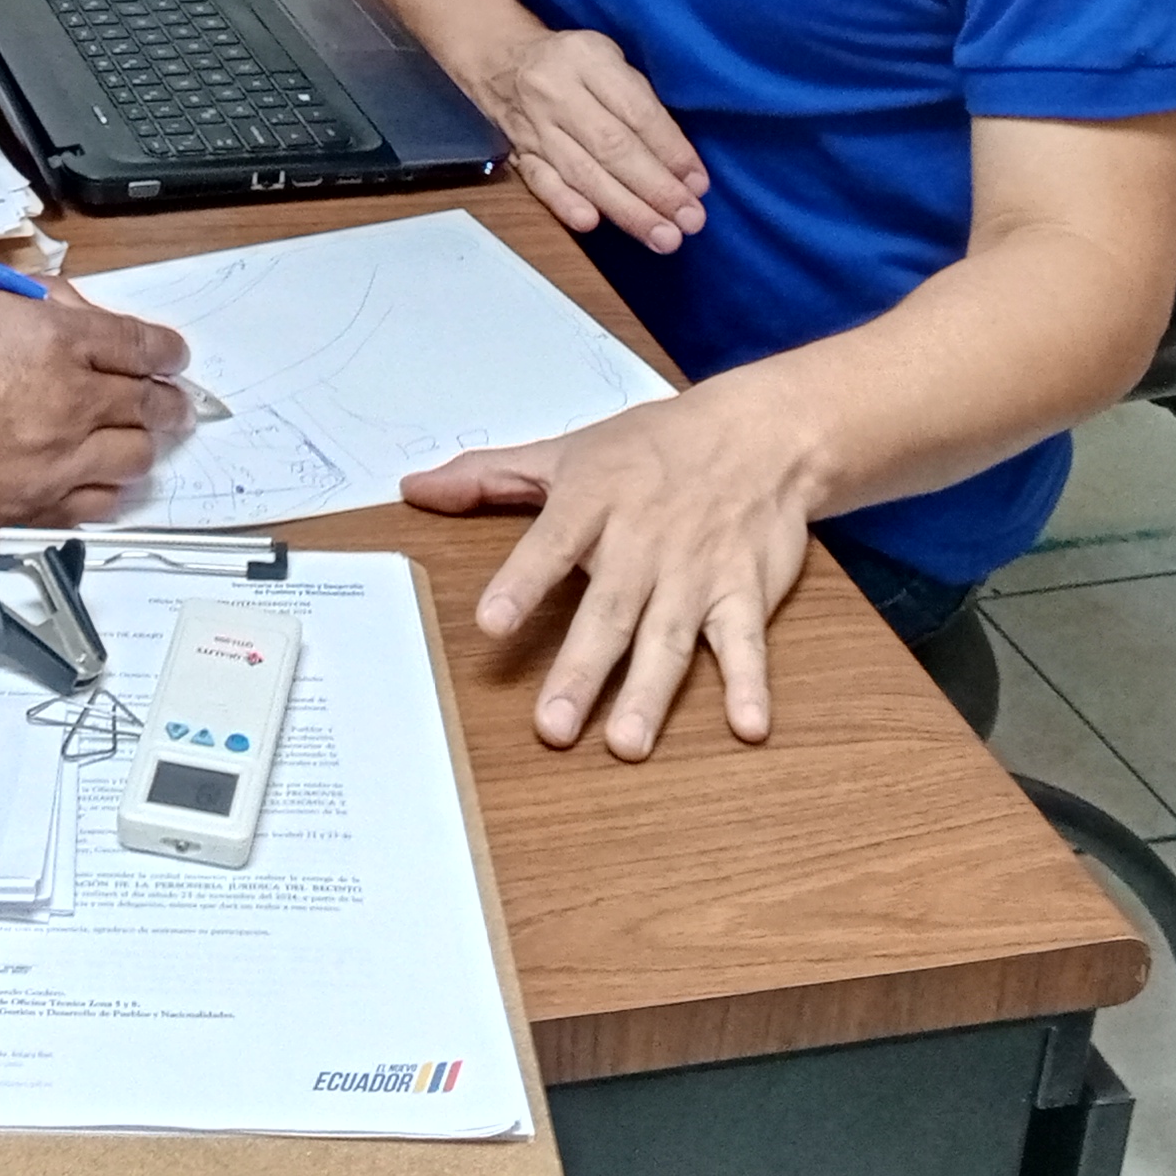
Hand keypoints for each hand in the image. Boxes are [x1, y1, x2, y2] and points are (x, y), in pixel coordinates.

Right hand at [0, 281, 193, 529]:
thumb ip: (43, 305)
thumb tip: (82, 316)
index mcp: (61, 341)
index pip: (145, 346)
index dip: (168, 353)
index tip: (173, 358)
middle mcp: (70, 400)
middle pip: (151, 405)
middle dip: (169, 402)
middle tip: (173, 404)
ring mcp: (55, 458)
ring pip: (136, 458)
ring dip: (142, 446)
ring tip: (135, 441)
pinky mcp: (33, 503)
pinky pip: (98, 505)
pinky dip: (109, 490)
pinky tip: (102, 479)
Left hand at [404, 381, 812, 756]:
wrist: (761, 431)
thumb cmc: (653, 447)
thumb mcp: (568, 450)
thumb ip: (489, 475)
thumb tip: (413, 489)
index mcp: (596, 501)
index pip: (552, 544)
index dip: (522, 582)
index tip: (491, 623)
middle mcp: (645, 541)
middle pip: (610, 610)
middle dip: (581, 669)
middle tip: (551, 727)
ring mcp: (698, 571)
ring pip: (670, 637)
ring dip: (650, 692)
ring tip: (626, 744)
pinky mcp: (745, 592)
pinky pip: (747, 643)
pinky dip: (750, 684)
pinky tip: (748, 727)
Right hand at [476, 23, 707, 249]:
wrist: (498, 59)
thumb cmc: (571, 62)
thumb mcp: (608, 57)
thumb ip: (639, 100)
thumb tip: (680, 163)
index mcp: (588, 58)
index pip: (636, 111)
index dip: (670, 151)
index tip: (698, 184)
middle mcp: (557, 92)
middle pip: (611, 147)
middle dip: (655, 189)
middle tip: (689, 220)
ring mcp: (534, 125)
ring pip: (582, 172)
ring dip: (625, 209)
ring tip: (662, 236)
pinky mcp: (518, 152)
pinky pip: (540, 181)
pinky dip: (564, 203)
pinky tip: (591, 223)